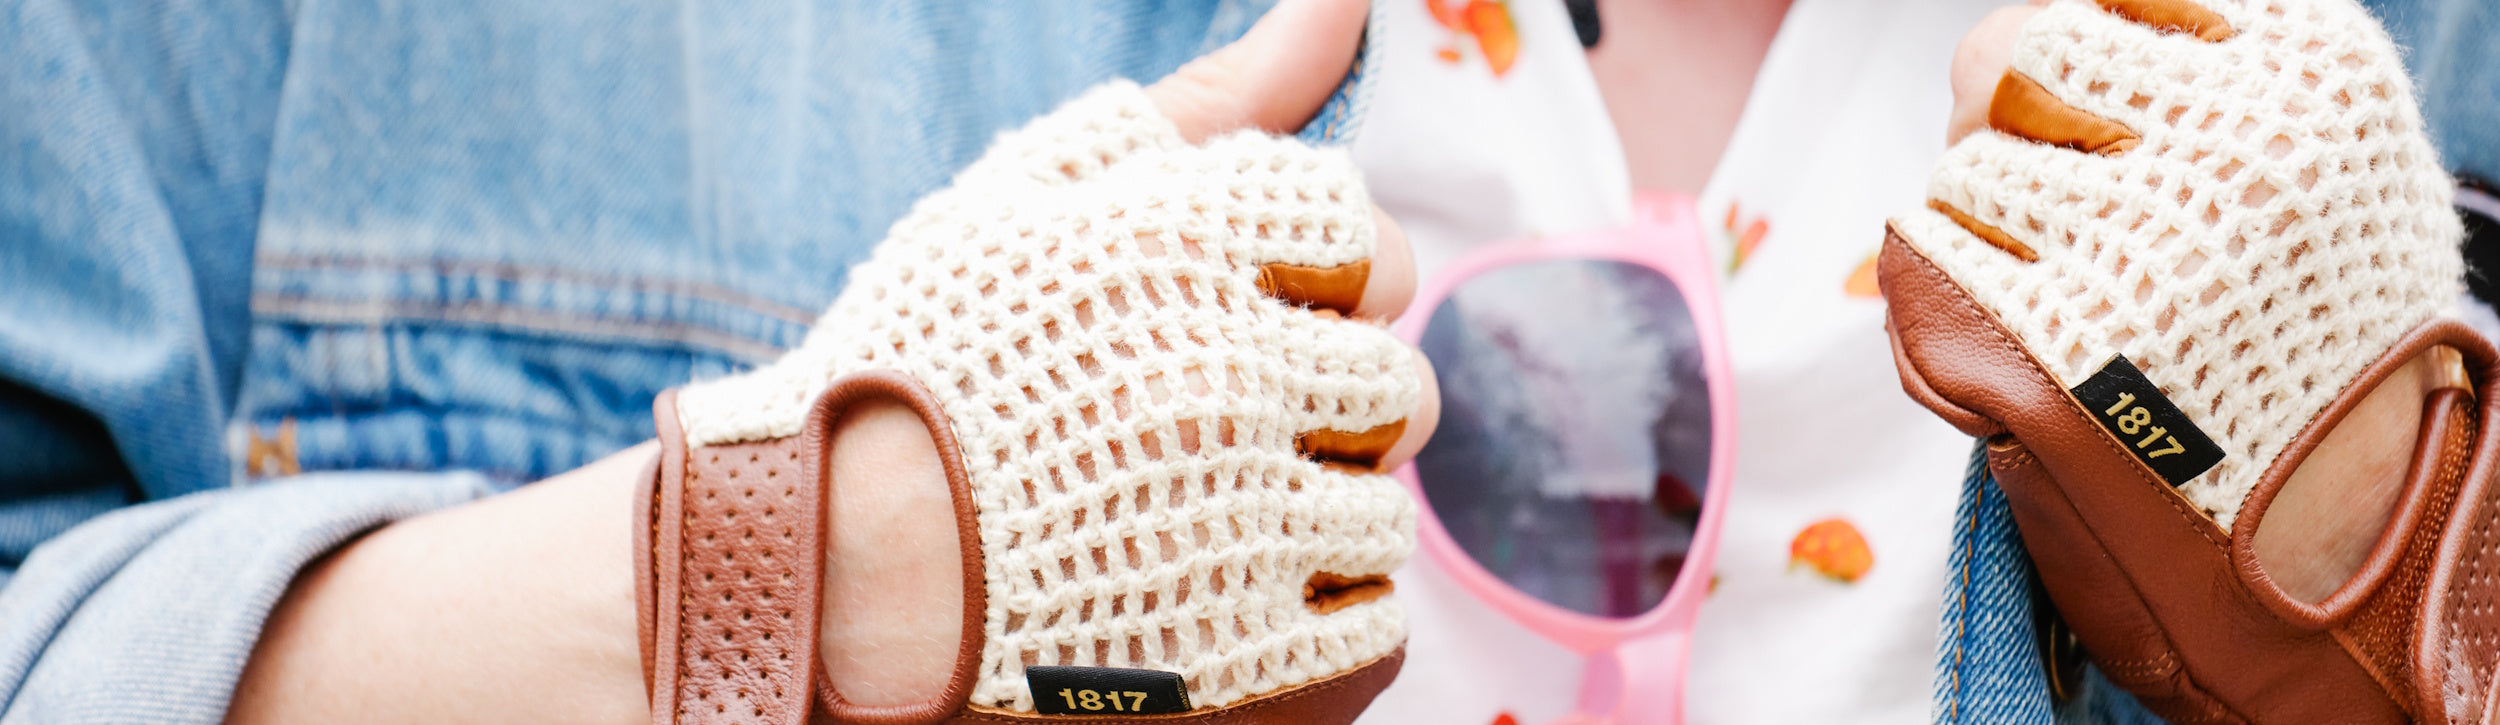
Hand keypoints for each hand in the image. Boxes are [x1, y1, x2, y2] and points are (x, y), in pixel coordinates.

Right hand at [227, 1, 1437, 721]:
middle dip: (1311, 403)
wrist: (805, 590)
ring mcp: (1243, 526)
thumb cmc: (917, 375)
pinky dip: (1316, 615)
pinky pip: (1377, 617)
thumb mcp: (1034, 200)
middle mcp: (1222, 374)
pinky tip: (1214, 600)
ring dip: (1306, 510)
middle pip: (1394, 373)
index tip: (1216, 326)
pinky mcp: (1252, 663)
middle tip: (1196, 434)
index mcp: (1173, 244)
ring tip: (1184, 524)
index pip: (1356, 231)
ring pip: (1388, 501)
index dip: (1295, 289)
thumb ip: (1215, 103)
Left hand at [1894, 0, 2480, 720]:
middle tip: (2048, 198)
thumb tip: (2036, 39)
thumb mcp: (2323, 154)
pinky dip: (1938, 288)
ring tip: (2064, 289)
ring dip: (1985, 224)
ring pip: (1963, 166)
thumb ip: (2204, 75)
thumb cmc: (2320, 328)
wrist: (2352, 521)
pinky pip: (1919, 252)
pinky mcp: (2055, 343)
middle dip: (2000, 120)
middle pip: (2005, 56)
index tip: (2089, 116)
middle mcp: (2228, 142)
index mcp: (2307, 68)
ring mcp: (2140, 244)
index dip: (2071, 63)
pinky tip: (2011, 334)